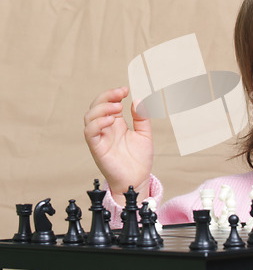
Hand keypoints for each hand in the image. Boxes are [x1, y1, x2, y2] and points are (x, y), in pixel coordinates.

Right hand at [84, 87, 152, 203]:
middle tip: (120, 94)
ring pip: (89, 117)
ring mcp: (100, 138)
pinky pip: (90, 133)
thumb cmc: (139, 160)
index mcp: (117, 124)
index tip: (125, 90)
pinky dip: (97, 123)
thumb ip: (142, 118)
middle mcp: (106, 129)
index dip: (113, 93)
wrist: (138, 179)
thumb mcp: (145, 134)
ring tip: (117, 107)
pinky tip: (111, 121)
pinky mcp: (97, 148)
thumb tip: (137, 100)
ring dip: (102, 108)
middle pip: (96, 106)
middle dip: (106, 96)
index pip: (108, 103)